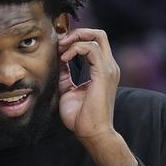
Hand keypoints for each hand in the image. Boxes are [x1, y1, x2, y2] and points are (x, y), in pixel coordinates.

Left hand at [58, 28, 135, 165]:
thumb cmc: (80, 115)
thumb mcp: (68, 88)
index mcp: (102, 69)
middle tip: (60, 42)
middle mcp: (109, 66)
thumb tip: (57, 58)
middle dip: (77, 33)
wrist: (91, 132)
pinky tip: (64, 59)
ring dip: (74, 39)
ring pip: (97, 36)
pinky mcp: (103, 73)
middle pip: (98, 34)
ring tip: (61, 51)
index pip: (93, 42)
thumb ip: (66, 72)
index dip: (75, 39)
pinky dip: (75, 49)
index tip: (58, 47)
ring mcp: (108, 68)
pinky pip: (91, 49)